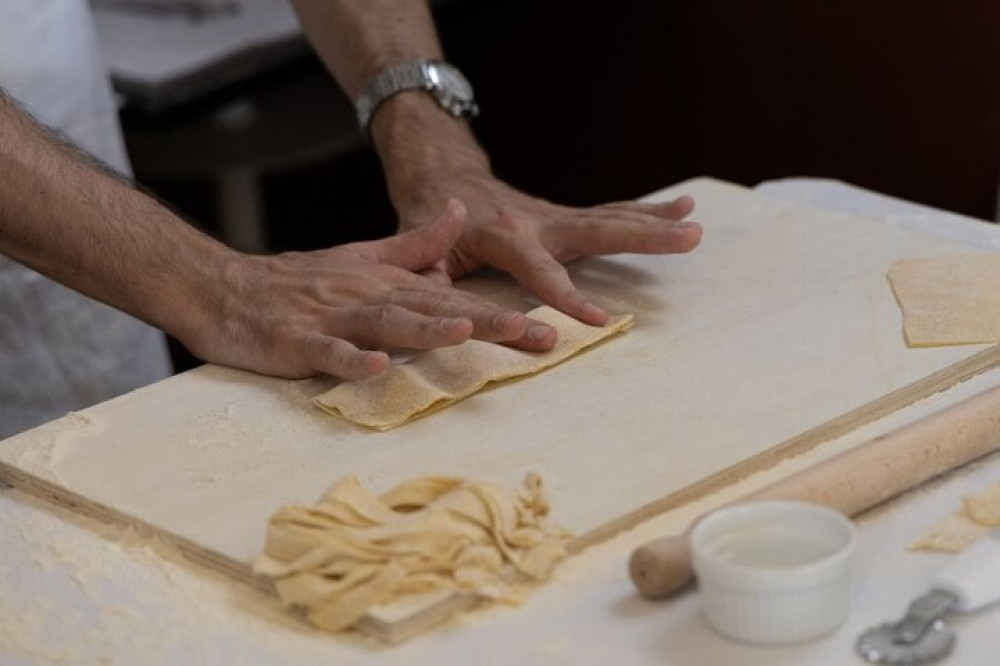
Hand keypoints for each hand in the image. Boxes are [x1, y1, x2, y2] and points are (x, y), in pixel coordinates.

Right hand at [179, 201, 556, 379]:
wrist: (224, 287)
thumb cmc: (298, 280)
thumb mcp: (363, 258)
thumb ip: (416, 244)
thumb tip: (461, 214)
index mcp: (387, 282)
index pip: (454, 297)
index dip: (502, 309)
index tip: (552, 323)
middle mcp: (368, 296)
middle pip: (435, 309)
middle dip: (489, 322)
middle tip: (538, 335)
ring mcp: (334, 318)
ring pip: (388, 323)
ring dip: (429, 330)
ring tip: (469, 333)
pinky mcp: (298, 342)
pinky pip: (328, 352)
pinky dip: (353, 359)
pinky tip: (379, 366)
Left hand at [395, 169, 702, 325]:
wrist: (444, 178)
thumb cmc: (429, 221)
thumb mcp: (418, 248)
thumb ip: (428, 276)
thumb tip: (439, 312)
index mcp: (502, 235)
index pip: (540, 270)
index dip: (566, 296)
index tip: (599, 320)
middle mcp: (537, 221)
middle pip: (597, 229)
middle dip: (643, 236)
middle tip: (687, 237)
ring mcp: (555, 215)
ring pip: (611, 217)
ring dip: (655, 220)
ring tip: (695, 223)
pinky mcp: (565, 217)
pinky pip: (610, 215)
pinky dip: (645, 212)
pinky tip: (681, 209)